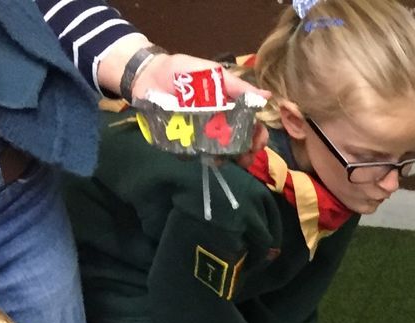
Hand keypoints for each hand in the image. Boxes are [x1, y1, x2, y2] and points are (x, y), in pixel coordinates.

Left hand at [114, 45, 272, 149]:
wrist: (148, 75)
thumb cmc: (182, 71)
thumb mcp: (212, 73)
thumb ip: (237, 86)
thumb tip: (267, 97)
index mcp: (230, 108)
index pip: (251, 126)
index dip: (258, 136)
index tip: (258, 142)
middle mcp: (219, 124)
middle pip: (240, 144)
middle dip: (246, 154)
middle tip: (245, 158)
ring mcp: (202, 135)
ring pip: (221, 154)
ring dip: (227, 159)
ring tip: (224, 160)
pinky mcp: (184, 142)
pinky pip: (194, 155)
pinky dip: (200, 157)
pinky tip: (203, 156)